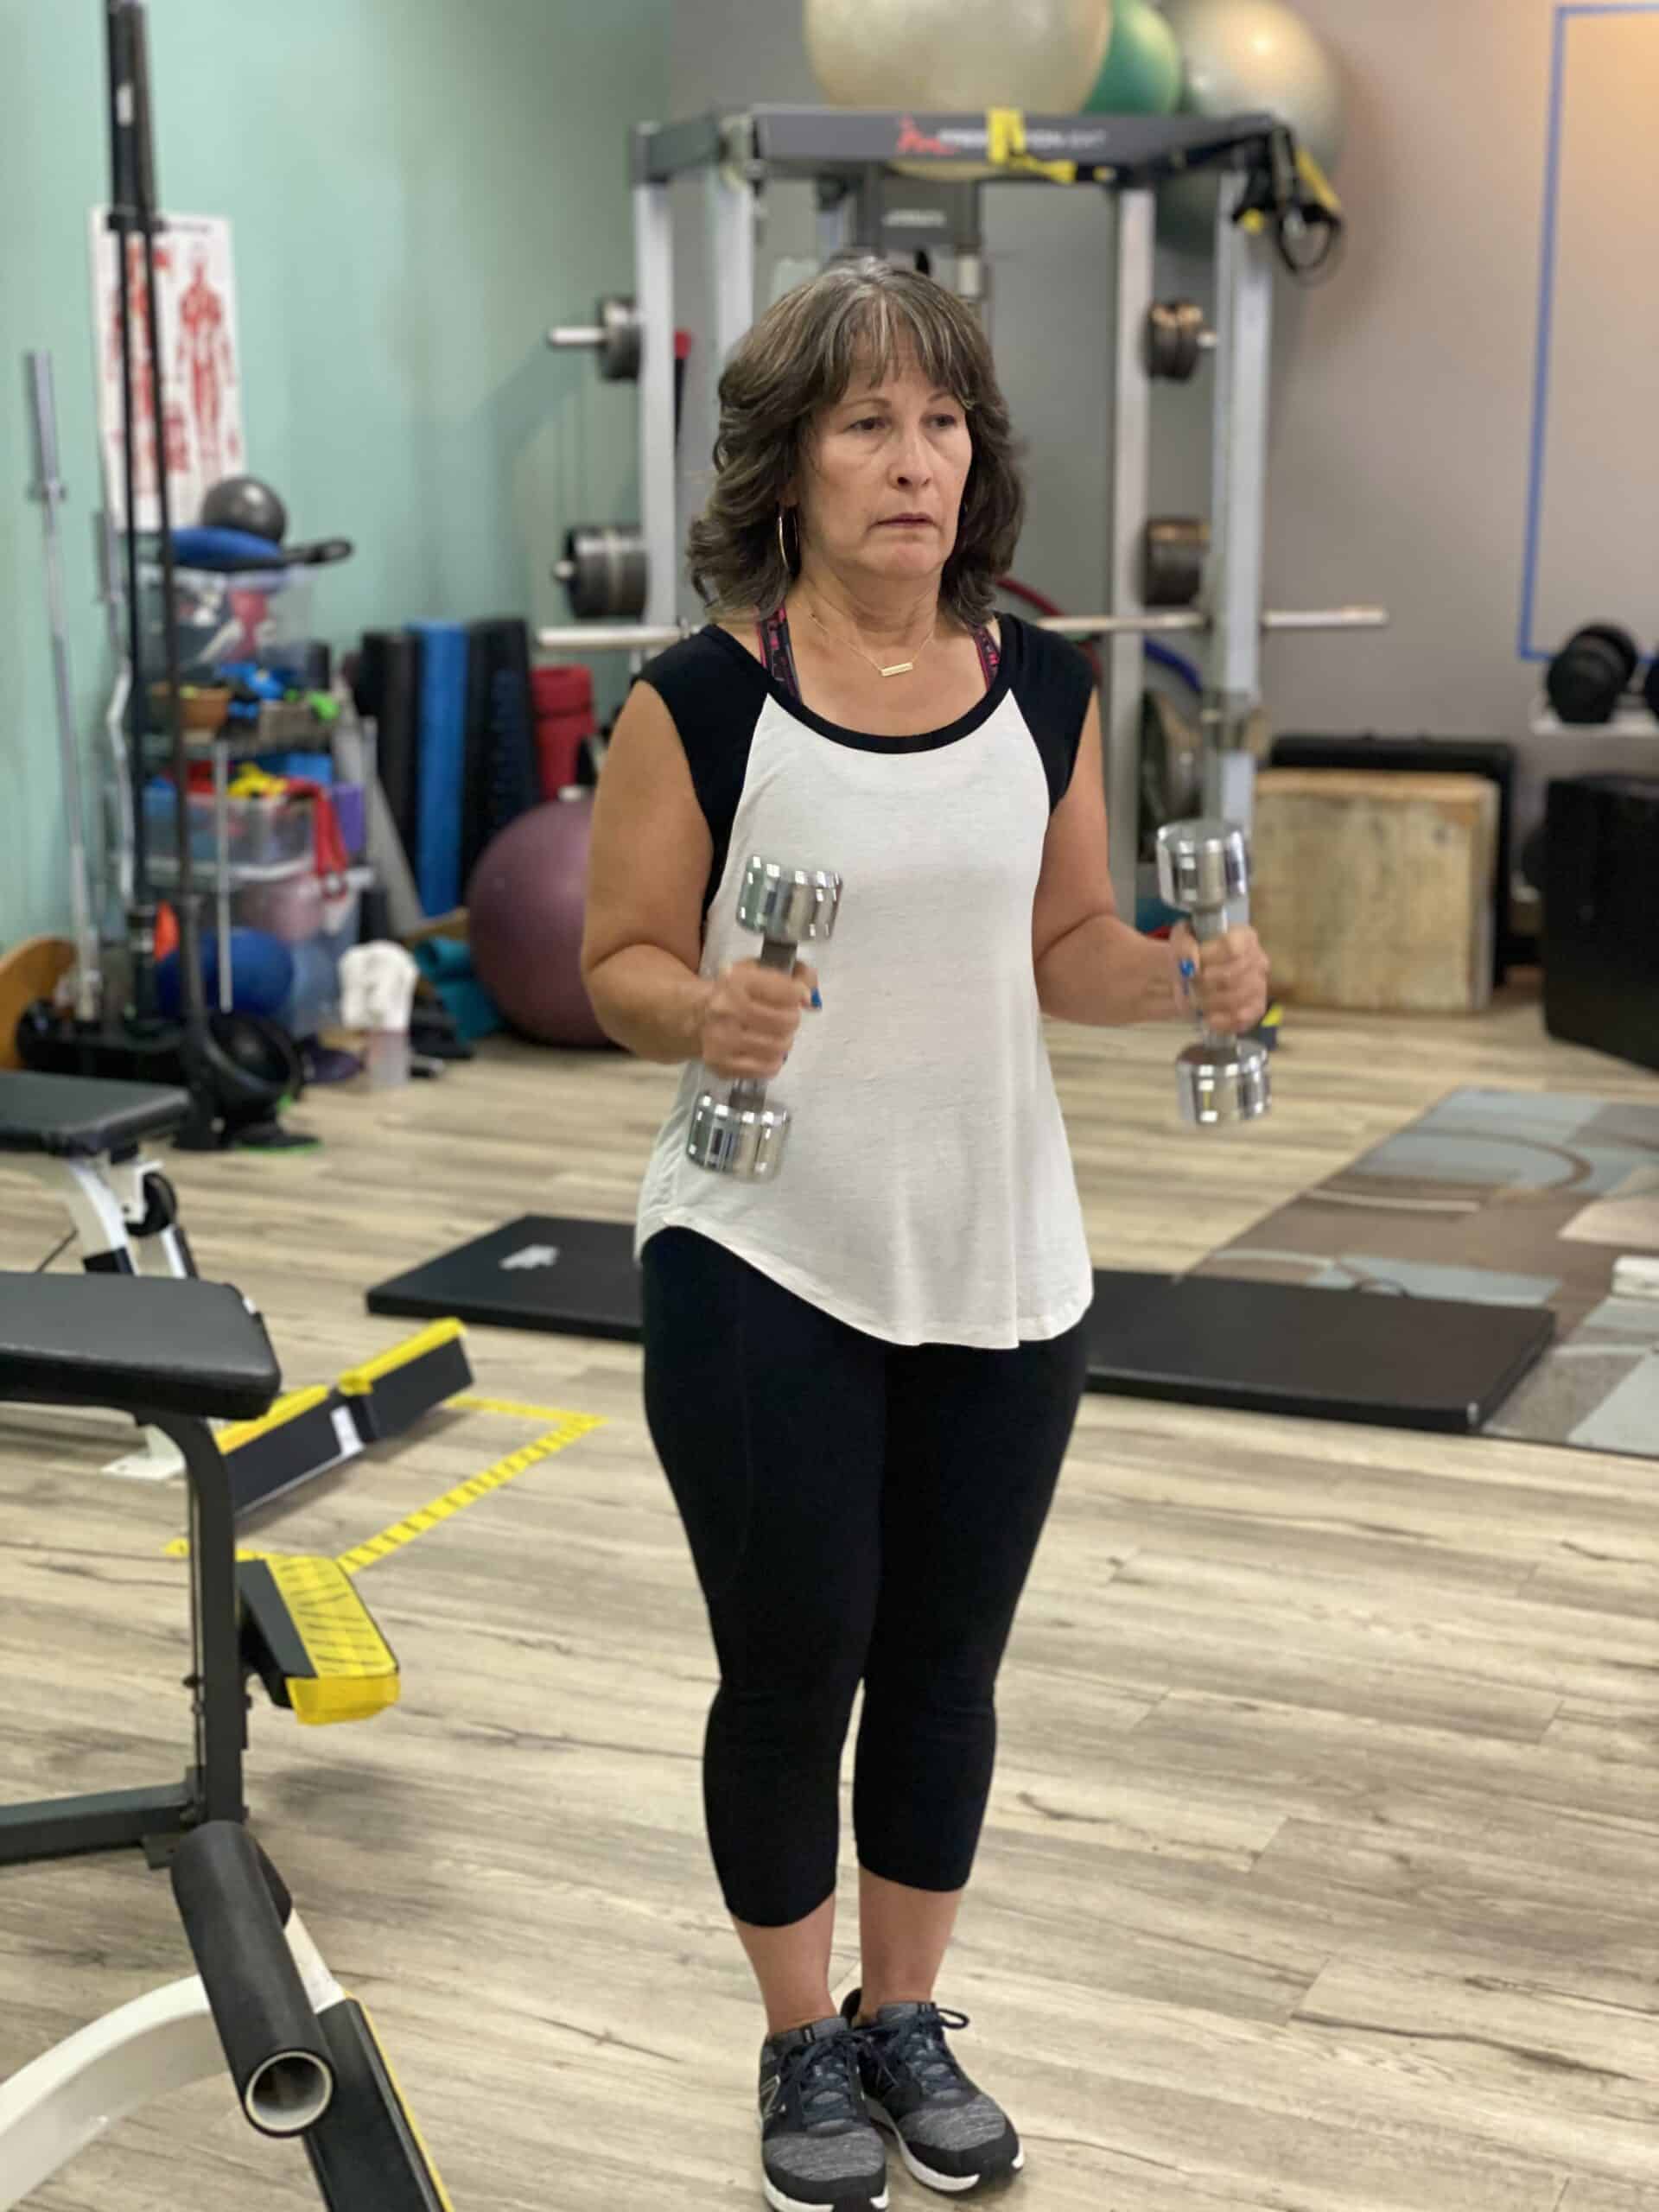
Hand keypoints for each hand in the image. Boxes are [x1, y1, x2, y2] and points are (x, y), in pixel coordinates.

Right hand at [698, 958, 818, 1079]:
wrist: (696, 1017)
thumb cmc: (734, 993)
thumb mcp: (759, 972)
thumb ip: (794, 975)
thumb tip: (809, 996)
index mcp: (736, 981)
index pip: (788, 992)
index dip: (798, 995)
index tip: (796, 997)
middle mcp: (726, 1009)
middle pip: (786, 1021)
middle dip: (791, 1019)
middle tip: (784, 1018)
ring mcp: (722, 1040)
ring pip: (780, 1047)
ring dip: (784, 1041)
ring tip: (775, 1034)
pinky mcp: (723, 1065)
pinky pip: (768, 1068)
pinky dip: (774, 1060)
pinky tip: (766, 1051)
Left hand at [1171, 921, 1268, 1036]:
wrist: (1197, 975)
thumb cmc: (1193, 954)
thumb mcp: (1182, 940)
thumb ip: (1184, 946)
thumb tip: (1191, 964)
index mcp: (1244, 936)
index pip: (1231, 948)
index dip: (1208, 959)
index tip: (1191, 965)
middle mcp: (1258, 959)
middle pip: (1232, 976)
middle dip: (1203, 985)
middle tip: (1188, 987)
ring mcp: (1260, 985)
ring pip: (1235, 998)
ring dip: (1208, 1003)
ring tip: (1193, 1001)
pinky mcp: (1256, 1008)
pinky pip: (1242, 1018)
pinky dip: (1220, 1021)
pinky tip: (1206, 1018)